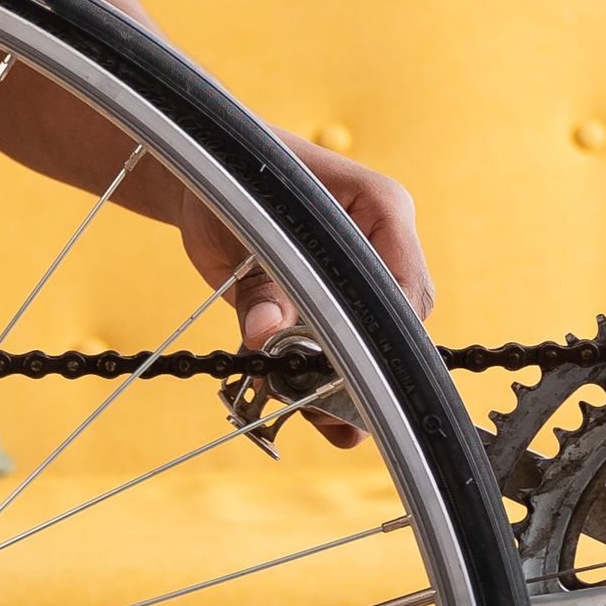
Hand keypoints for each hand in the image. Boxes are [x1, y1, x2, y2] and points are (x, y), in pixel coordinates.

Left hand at [183, 144, 428, 432]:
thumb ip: (259, 281)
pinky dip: (327, 384)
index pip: (404, 280)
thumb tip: (265, 332)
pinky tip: (326, 423)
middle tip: (343, 405)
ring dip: (351, 384)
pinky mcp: (327, 306)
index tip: (361, 368)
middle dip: (369, 363)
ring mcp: (355, 278)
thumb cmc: (229, 176)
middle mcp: (379, 245)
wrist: (201, 179)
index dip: (386, 329)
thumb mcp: (242, 223)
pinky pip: (337, 351)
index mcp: (379, 208)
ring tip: (340, 429)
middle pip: (396, 318)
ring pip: (371, 342)